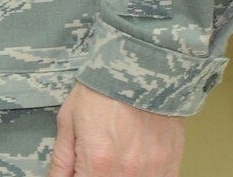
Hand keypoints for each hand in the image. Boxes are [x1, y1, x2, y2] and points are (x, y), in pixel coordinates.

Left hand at [49, 83, 185, 176]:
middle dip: (97, 173)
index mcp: (98, 164)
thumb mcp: (68, 120)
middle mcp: (127, 173)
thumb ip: (62, 161)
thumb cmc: (102, 89)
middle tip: (97, 156)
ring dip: (120, 173)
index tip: (79, 168)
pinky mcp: (170, 166)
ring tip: (116, 153)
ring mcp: (152, 172)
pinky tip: (135, 158)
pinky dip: (143, 174)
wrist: (141, 66)